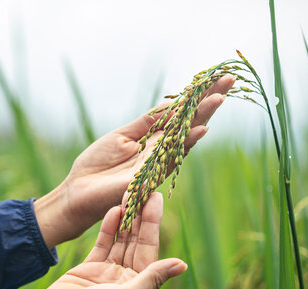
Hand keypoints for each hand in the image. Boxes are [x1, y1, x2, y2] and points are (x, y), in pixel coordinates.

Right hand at [11, 193, 186, 288]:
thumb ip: (153, 278)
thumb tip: (182, 264)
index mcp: (141, 288)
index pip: (150, 249)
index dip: (153, 222)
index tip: (157, 198)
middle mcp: (127, 279)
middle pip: (137, 241)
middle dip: (140, 215)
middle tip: (144, 188)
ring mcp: (108, 273)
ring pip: (121, 240)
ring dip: (126, 218)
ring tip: (129, 193)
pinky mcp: (90, 268)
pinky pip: (103, 244)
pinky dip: (109, 228)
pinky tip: (114, 210)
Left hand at [34, 75, 234, 247]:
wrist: (78, 191)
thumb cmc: (97, 165)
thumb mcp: (121, 136)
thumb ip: (146, 123)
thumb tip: (168, 105)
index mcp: (153, 139)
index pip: (180, 115)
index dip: (197, 98)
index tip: (214, 78)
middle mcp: (161, 150)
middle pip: (190, 123)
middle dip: (209, 103)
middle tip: (229, 81)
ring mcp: (158, 163)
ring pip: (186, 138)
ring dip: (203, 118)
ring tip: (219, 98)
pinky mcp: (150, 176)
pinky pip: (172, 158)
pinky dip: (186, 143)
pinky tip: (201, 129)